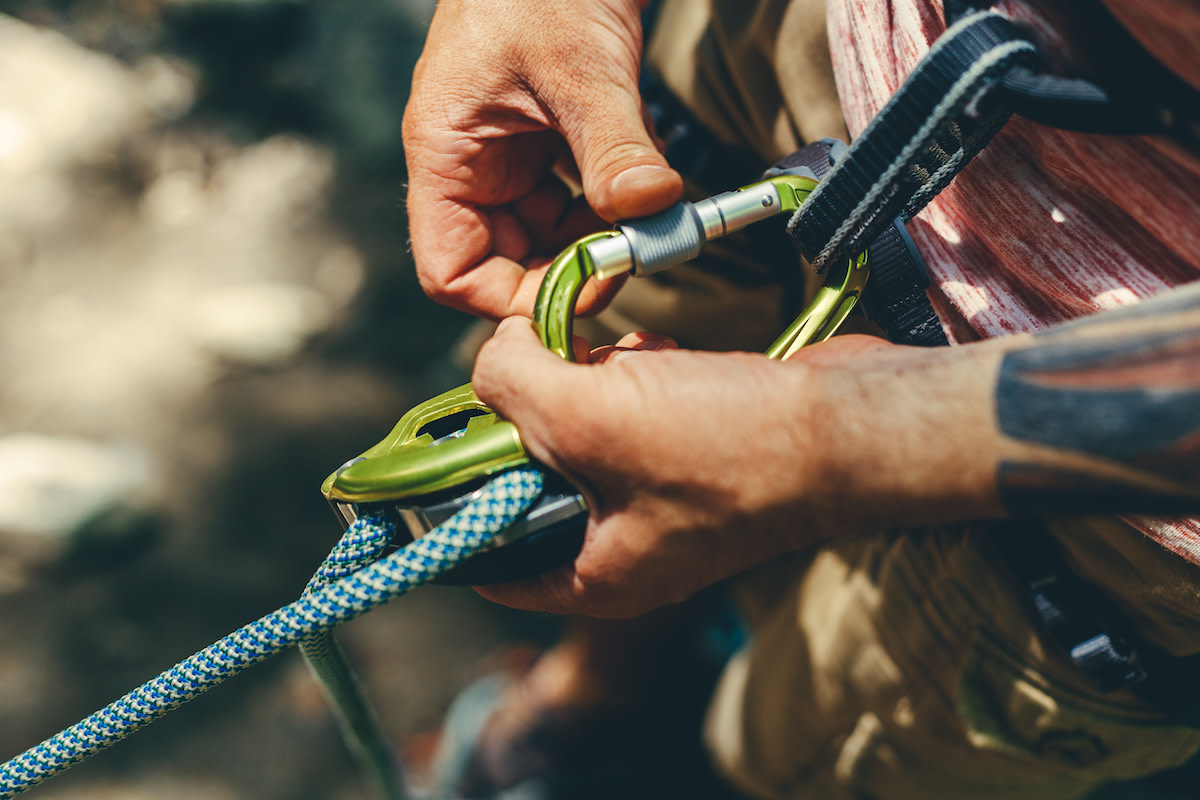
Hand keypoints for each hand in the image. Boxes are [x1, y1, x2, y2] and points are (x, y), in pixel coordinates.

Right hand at [403, 0, 682, 319]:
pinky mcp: (547, 142)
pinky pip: (575, 199)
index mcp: (445, 156)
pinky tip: (645, 182)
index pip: (451, 271)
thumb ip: (614, 145)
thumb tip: (651, 209)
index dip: (509, 299)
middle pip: (505, 263)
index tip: (581, 288)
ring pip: (548, 235)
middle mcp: (471, 167)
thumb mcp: (580, 68)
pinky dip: (612, 204)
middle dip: (568, 268)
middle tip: (630, 257)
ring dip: (597, 238)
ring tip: (645, 218)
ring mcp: (509, 156)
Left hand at [469, 319, 975, 618]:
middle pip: (530, 476)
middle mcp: (621, 546)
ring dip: (584, 380)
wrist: (849, 425)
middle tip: (540, 368)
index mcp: (591, 575)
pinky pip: (629, 407)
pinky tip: (655, 349)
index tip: (439, 438)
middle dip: (531, 413)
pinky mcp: (689, 448)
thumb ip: (511, 387)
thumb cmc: (726, 446)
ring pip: (580, 430)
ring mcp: (659, 495)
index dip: (449, 501)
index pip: (485, 556)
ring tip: (620, 357)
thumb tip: (489, 354)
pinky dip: (630, 372)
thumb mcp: (590, 417)